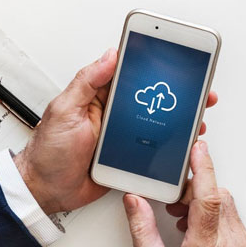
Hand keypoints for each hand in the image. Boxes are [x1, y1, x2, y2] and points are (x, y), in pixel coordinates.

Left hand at [15, 49, 216, 214]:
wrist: (45, 191)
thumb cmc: (48, 151)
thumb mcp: (64, 110)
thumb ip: (87, 82)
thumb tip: (109, 55)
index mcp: (100, 97)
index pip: (132, 74)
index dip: (155, 67)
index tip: (176, 59)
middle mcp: (115, 114)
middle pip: (153, 100)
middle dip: (178, 95)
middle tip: (200, 92)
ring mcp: (123, 136)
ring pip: (157, 124)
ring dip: (179, 122)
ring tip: (197, 120)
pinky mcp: (128, 158)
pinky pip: (153, 150)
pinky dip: (170, 149)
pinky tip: (183, 146)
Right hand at [124, 142, 245, 246]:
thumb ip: (143, 233)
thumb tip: (135, 202)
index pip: (209, 198)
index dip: (203, 168)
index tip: (197, 149)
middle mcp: (230, 246)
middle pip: (218, 196)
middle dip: (194, 190)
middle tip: (173, 200)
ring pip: (227, 205)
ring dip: (204, 203)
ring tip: (181, 221)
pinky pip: (233, 219)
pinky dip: (214, 217)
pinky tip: (196, 232)